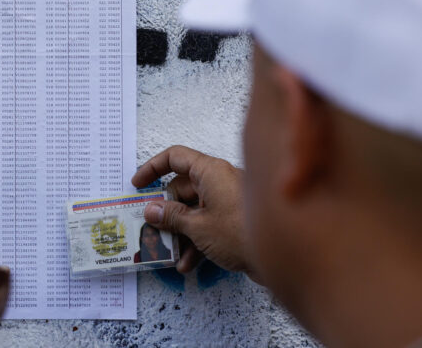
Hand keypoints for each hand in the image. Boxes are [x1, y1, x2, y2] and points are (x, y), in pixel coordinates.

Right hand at [132, 146, 256, 279]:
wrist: (283, 257)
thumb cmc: (241, 233)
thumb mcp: (198, 226)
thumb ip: (171, 217)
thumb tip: (151, 210)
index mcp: (210, 171)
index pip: (175, 157)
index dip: (153, 168)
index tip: (138, 184)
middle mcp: (219, 181)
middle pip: (182, 189)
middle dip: (166, 213)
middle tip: (152, 229)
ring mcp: (228, 200)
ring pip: (194, 210)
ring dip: (180, 232)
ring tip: (169, 253)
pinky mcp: (235, 219)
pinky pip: (208, 224)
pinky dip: (196, 241)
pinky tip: (188, 263)